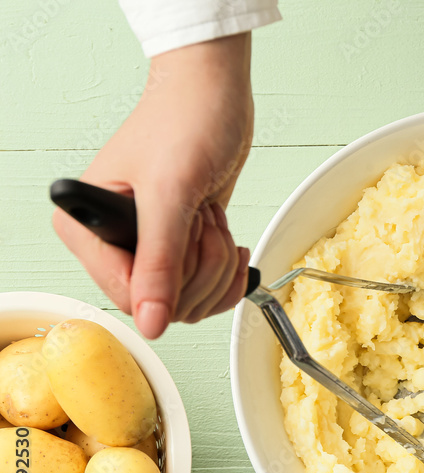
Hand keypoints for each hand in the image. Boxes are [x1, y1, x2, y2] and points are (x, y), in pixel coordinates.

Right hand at [53, 33, 254, 338]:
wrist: (215, 94)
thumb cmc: (186, 121)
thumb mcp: (171, 194)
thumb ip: (160, 263)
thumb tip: (151, 322)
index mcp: (86, 227)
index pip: (125, 297)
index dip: (169, 285)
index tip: (188, 247)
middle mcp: (111, 242)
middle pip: (163, 303)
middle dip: (200, 266)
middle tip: (201, 220)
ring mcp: (148, 246)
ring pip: (190, 299)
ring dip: (216, 263)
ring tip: (211, 219)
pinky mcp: (181, 244)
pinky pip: (206, 287)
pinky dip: (227, 270)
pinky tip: (230, 240)